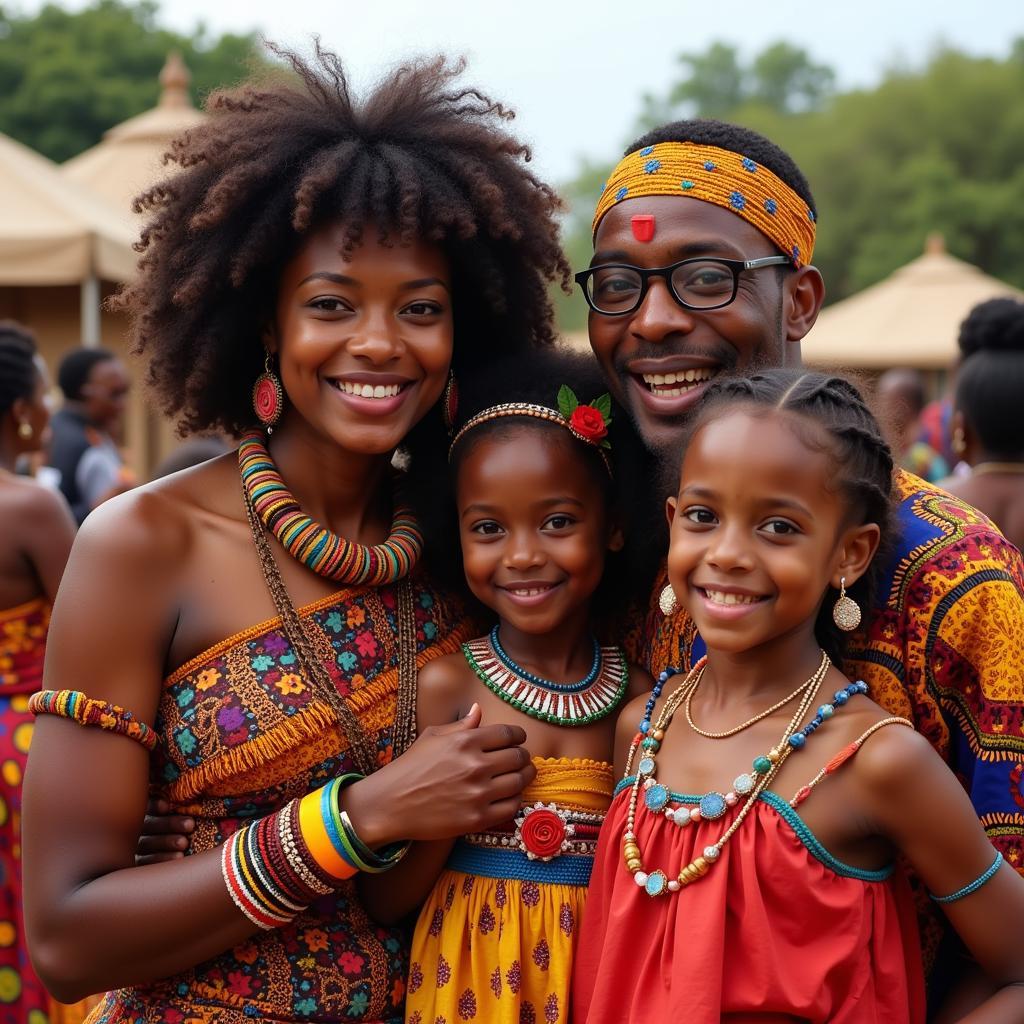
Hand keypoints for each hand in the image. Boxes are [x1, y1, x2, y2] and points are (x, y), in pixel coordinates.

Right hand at [134, 798, 194, 864]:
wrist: (187, 860)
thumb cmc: (190, 828)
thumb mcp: (187, 815)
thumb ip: (185, 807)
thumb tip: (198, 789)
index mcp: (150, 812)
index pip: (149, 806)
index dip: (155, 805)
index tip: (166, 806)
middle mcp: (140, 828)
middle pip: (150, 824)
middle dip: (170, 824)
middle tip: (190, 824)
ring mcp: (138, 846)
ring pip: (147, 843)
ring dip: (167, 842)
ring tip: (185, 843)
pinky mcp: (139, 863)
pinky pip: (147, 861)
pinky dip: (162, 859)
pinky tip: (179, 857)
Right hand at [343, 704, 533, 845]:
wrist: (390, 804)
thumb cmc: (411, 767)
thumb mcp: (433, 736)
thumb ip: (461, 725)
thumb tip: (478, 710)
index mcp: (465, 741)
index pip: (509, 734)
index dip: (518, 735)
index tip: (519, 739)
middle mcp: (475, 765)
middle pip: (518, 757)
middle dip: (523, 756)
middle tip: (520, 759)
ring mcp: (478, 793)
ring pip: (519, 782)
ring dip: (524, 777)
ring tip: (520, 776)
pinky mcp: (477, 818)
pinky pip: (511, 807)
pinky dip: (515, 800)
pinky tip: (509, 796)